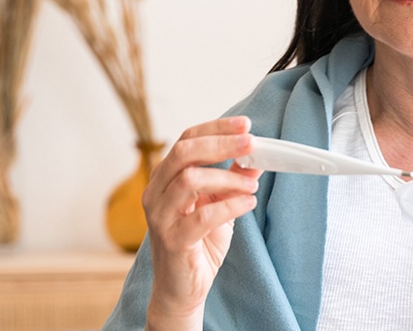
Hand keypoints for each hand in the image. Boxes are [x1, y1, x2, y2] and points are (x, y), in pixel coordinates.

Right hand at [141, 116, 260, 328]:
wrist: (184, 288)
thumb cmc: (200, 242)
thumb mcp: (220, 203)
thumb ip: (233, 179)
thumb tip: (256, 156)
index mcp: (165, 177)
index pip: (186, 139)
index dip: (216, 128)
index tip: (245, 124)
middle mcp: (156, 193)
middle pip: (183, 153)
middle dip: (221, 144)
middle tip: (251, 144)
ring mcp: (160, 217)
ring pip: (189, 181)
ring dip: (227, 178)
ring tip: (252, 185)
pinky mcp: (172, 241)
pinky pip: (201, 217)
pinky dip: (229, 206)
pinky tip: (248, 204)